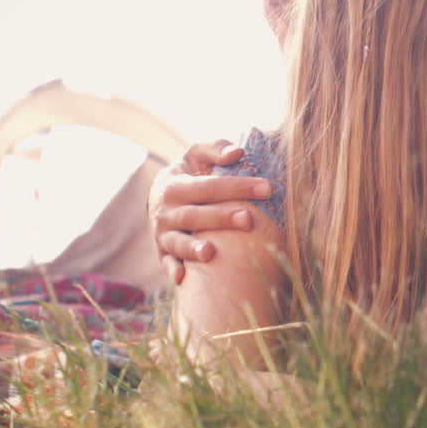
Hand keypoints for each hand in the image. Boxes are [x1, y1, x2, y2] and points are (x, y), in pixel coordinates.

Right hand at [149, 140, 272, 283]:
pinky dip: (173, 270)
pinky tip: (183, 278)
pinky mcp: (163, 252)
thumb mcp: (196, 156)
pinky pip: (167, 263)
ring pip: (178, 242)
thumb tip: (237, 152)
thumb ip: (215, 149)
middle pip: (195, 215)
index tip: (267, 188)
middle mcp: (166, 211)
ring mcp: (163, 234)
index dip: (238, 186)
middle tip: (248, 219)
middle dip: (221, 217)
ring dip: (193, 248)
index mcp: (175, 185)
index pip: (210, 186)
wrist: (159, 196)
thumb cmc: (189, 174)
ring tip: (211, 253)